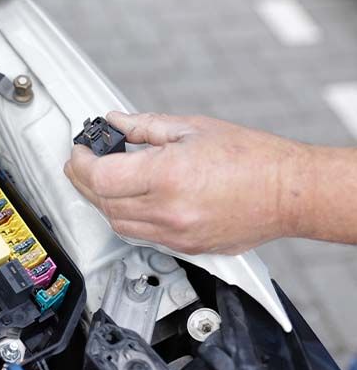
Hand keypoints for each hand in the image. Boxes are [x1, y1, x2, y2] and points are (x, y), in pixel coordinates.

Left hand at [64, 112, 312, 254]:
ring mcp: (176, 234)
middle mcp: (169, 211)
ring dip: (102, 201)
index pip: (102, 176)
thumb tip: (116, 122)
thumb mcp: (192, 128)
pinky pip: (140, 235)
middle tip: (82, 161)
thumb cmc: (253, 159)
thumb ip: (145, 126)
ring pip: (117, 224)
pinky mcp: (185, 247)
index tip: (79, 151)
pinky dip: (125, 217)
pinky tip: (127, 198)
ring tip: (102, 179)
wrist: (290, 193)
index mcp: (168, 176)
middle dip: (84, 180)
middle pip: (104, 202)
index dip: (81, 162)